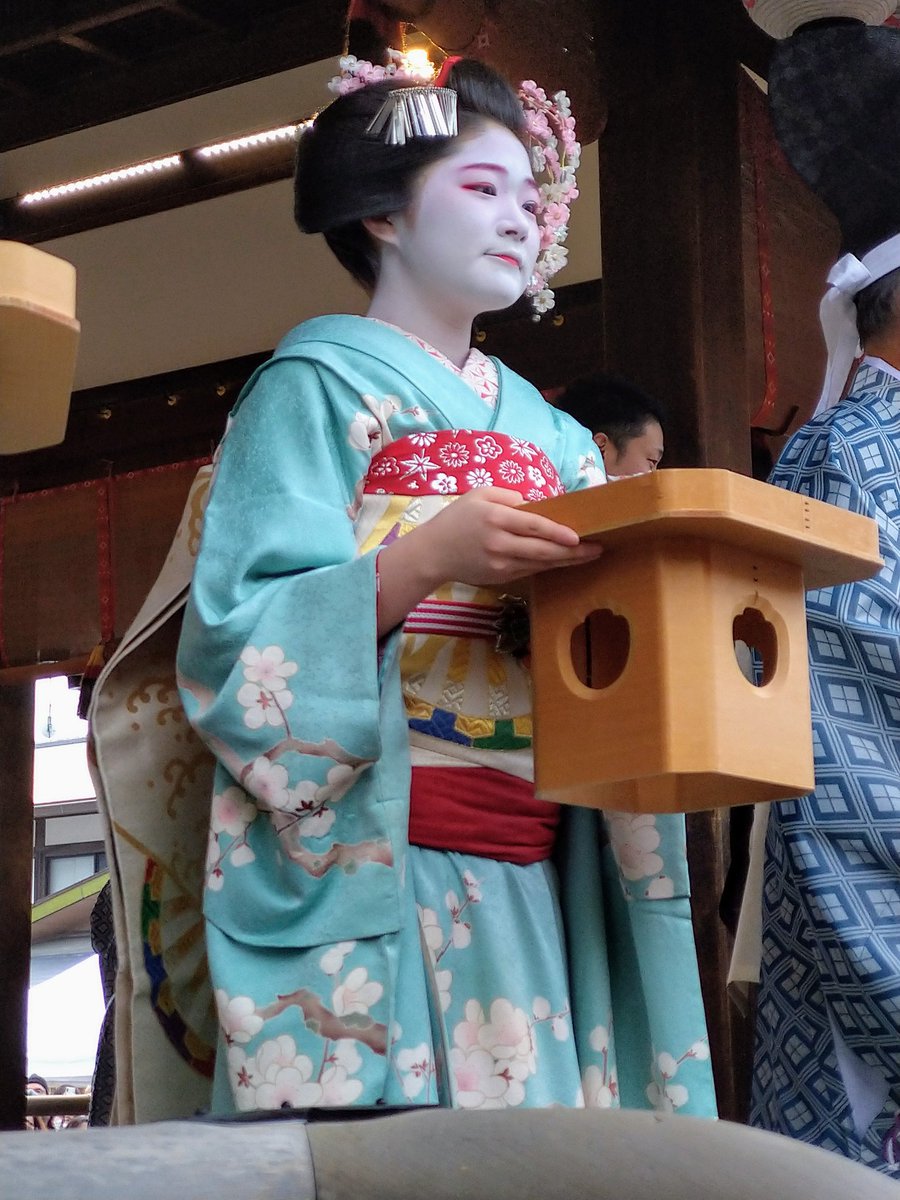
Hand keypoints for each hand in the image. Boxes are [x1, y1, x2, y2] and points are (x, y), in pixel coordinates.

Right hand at [422, 487, 602, 585]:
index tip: (579, 537)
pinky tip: (564, 561)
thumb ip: (510, 496)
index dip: (558, 533)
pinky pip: (531, 570)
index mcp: (495, 517)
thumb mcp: (480, 495)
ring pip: (540, 563)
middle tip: (598, 549)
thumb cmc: (457, 518)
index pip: (533, 526)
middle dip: (573, 552)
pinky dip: (549, 566)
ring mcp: (501, 564)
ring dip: (566, 561)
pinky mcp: (501, 577)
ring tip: (590, 556)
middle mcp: (499, 543)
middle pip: (543, 549)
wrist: (433, 553)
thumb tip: (539, 506)